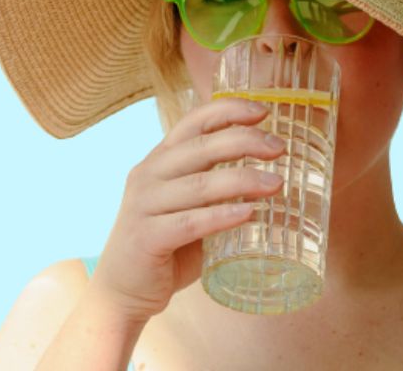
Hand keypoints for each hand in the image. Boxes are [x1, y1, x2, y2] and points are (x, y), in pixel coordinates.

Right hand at [88, 97, 285, 322]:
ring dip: (243, 180)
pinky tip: (249, 214)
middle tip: (279, 147)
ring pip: (200, 184)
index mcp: (160, 159)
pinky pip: (190, 222)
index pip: (193, 121)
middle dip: (245, 141)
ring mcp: (144, 205)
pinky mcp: (146, 238)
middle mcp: (148, 174)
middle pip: (202, 146)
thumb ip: (219, 188)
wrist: (122, 292)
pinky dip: (222, 216)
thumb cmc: (167, 246)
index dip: (228, 110)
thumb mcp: (191, 206)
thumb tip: (270, 177)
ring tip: (277, 183)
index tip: (263, 111)